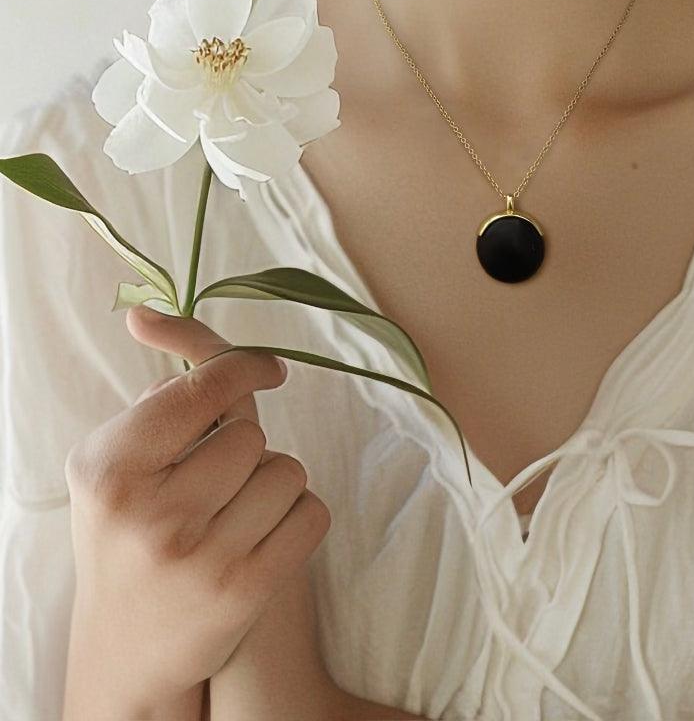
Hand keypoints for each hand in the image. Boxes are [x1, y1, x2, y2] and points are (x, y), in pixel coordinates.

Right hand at [62, 305, 331, 717]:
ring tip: (235, 511)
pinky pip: (312, 512)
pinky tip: (263, 536)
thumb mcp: (115, 463)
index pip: (203, 387)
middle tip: (217, 478)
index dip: (244, 367)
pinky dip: (298, 516)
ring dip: (273, 482)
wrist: (126, 649)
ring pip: (287, 470)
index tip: (265, 370)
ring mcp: (200, 556)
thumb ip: (153, 394)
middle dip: (244, 446)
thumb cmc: (125, 534)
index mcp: (110, 469)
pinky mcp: (245, 590)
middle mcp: (150, 513)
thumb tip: (151, 314)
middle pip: (250, 433)